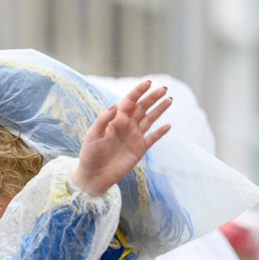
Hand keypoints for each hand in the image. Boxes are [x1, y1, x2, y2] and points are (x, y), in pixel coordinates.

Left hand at [71, 80, 171, 196]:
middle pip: (142, 108)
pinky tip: (168, 125)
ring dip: (159, 110)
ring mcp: (134, 137)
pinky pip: (152, 139)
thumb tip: (116, 104)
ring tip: (169, 100)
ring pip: (150, 120)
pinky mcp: (139, 149)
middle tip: (164, 89)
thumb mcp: (92, 136)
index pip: (129, 102)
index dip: (138, 92)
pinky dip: (160, 133)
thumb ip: (103, 120)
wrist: (93, 176)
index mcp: (115, 121)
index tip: (148, 83)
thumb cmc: (89, 155)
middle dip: (153, 97)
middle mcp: (126, 126)